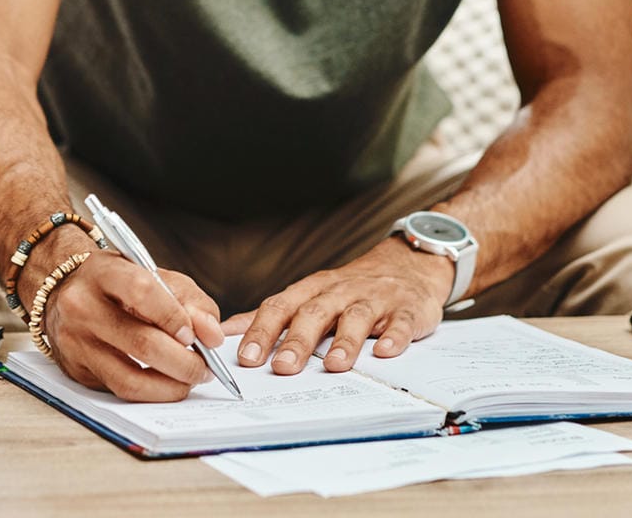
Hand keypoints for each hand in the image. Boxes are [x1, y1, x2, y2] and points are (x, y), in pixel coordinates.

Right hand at [38, 252, 225, 401]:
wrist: (62, 290)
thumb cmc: (115, 282)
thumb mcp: (151, 273)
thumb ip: (188, 299)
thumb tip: (212, 335)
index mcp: (101, 273)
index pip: (142, 292)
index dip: (175, 317)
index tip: (197, 335)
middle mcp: (81, 307)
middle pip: (141, 343)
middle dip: (184, 362)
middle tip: (205, 368)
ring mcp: (75, 342)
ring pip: (129, 379)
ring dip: (170, 387)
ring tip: (190, 380)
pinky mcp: (76, 370)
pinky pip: (120, 391)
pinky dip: (151, 393)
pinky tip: (166, 384)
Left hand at [223, 238, 452, 374]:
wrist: (406, 264)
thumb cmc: (348, 288)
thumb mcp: (309, 295)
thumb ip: (271, 315)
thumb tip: (225, 333)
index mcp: (311, 290)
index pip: (279, 307)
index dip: (261, 331)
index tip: (245, 357)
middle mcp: (338, 292)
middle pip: (313, 313)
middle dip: (297, 340)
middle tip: (282, 368)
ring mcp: (373, 299)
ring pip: (355, 317)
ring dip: (344, 341)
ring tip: (335, 366)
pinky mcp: (405, 309)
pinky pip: (399, 322)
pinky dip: (393, 336)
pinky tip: (385, 352)